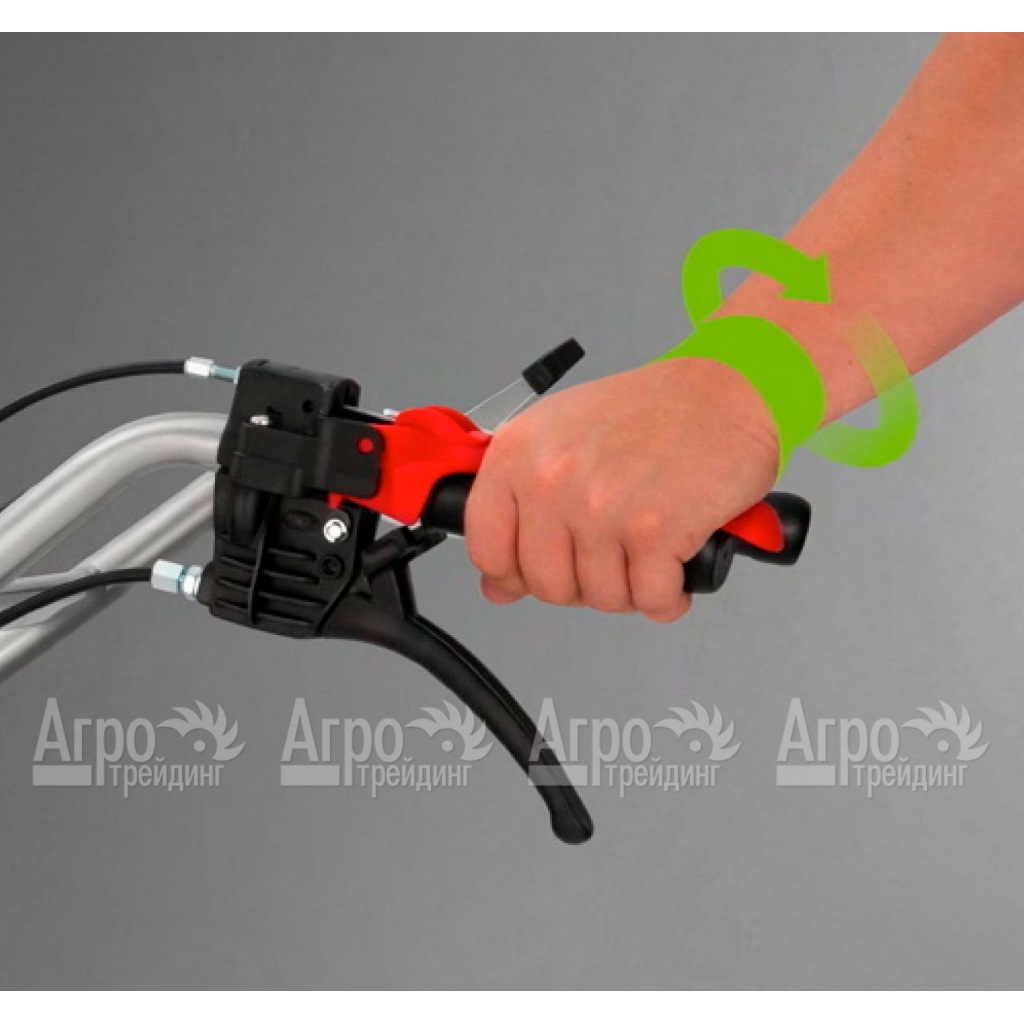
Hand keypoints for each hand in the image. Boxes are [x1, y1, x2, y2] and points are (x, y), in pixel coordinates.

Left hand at [464, 358, 779, 621]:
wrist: (725, 389)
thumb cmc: (649, 411)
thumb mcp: (562, 440)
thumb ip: (521, 510)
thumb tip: (497, 584)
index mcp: (517, 454)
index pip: (486, 549)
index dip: (516, 572)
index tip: (542, 567)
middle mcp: (551, 480)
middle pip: (546, 585)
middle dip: (583, 584)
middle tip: (612, 554)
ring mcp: (602, 507)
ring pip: (601, 598)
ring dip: (631, 588)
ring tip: (646, 550)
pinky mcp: (655, 531)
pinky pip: (651, 600)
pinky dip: (669, 595)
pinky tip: (675, 566)